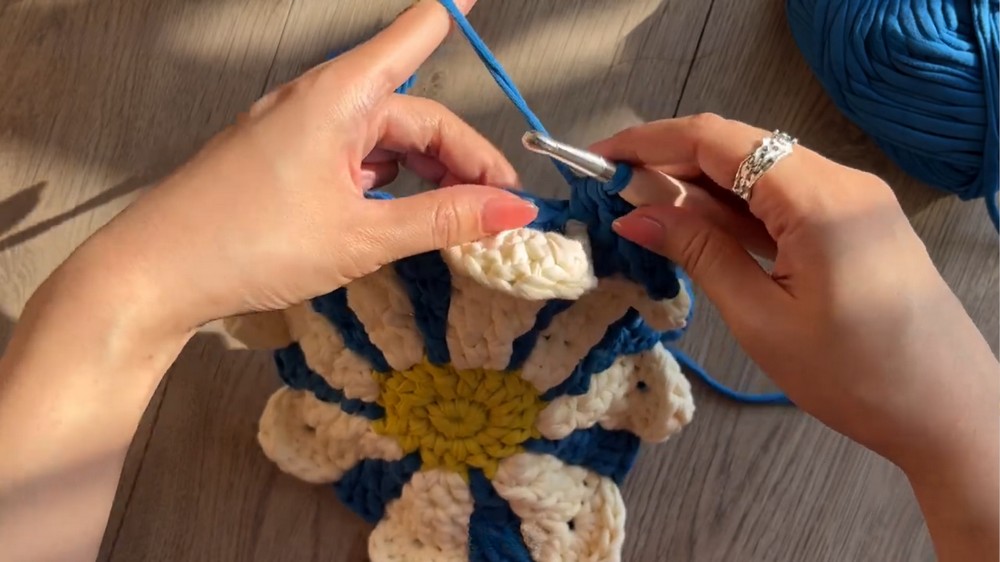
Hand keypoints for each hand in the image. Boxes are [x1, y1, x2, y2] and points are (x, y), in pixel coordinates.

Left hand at [0, 3, 540, 559]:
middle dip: (463, 158)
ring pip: (386, 140)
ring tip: (460, 218)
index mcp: (338, 98)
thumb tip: (515, 211)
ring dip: (429, 173)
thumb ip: (444, 219)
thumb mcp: (361, 236)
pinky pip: (355, 159)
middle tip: (503, 208)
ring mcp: (300, 131)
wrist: (153, 275)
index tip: (480, 0)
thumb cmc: (247, 244)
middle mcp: (319, 102)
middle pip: (414, 114)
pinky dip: (390, 183)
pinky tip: (403, 214)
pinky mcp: (286, 161)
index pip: (412, 40)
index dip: (452, 19)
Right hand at [592, 114, 997, 560]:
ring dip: (700, 189)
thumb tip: (634, 214)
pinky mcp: (854, 224)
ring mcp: (852, 200)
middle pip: (738, 148)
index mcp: (819, 197)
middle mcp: (840, 181)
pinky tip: (699, 231)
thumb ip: (699, 253)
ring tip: (645, 215)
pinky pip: (783, 200)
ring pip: (759, 173)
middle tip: (613, 196)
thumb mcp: (762, 318)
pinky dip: (735, 211)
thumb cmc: (854, 377)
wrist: (948, 414)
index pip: (717, 139)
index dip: (650, 142)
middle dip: (670, 164)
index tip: (598, 159)